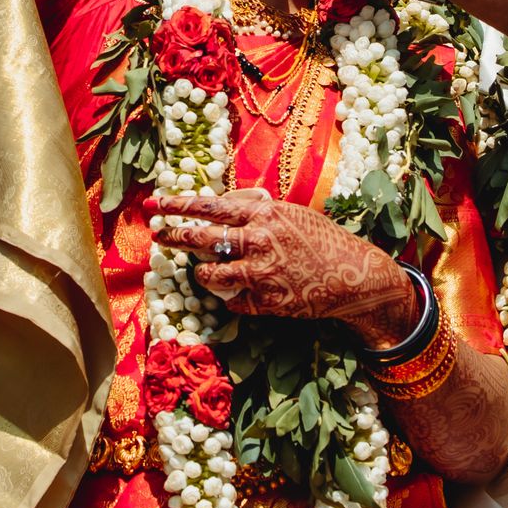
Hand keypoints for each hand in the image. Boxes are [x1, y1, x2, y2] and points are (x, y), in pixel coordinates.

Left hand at [154, 189, 416, 348]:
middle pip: (201, 239)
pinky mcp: (266, 302)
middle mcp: (259, 241)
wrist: (351, 275)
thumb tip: (223, 205)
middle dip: (174, 237)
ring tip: (203, 271)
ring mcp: (260, 274)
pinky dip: (232, 297)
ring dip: (202, 273)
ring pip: (210, 275)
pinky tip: (241, 292)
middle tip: (159, 236)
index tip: (156, 204)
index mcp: (264, 215)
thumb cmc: (322, 239)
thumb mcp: (292, 212)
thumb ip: (257, 209)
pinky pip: (233, 301)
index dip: (179, 206)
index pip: (210, 207)